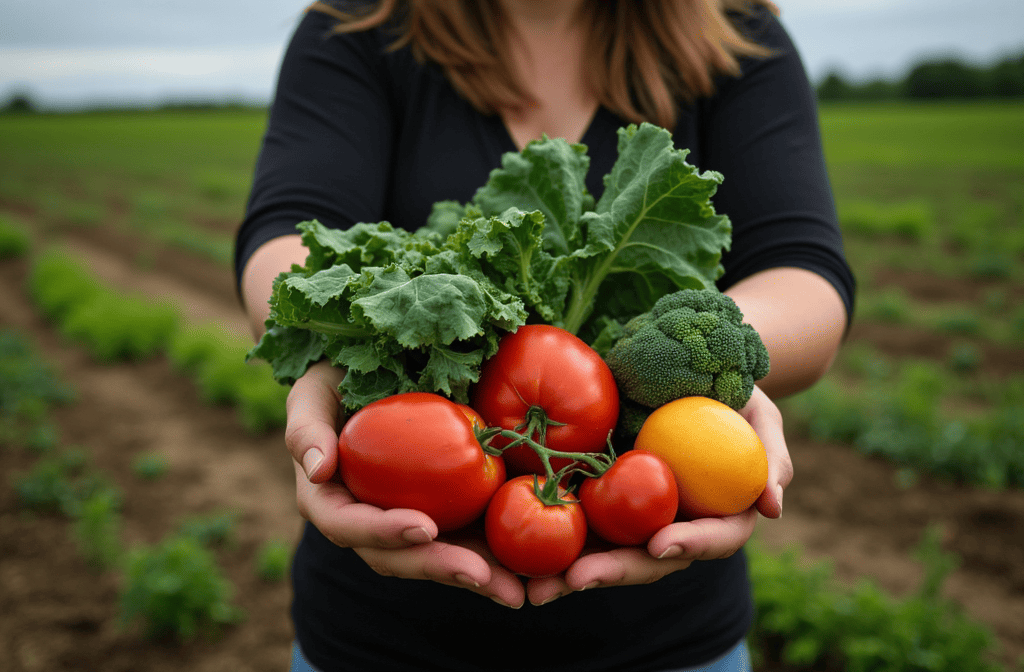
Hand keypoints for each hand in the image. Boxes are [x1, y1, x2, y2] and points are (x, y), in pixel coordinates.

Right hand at [286, 361, 526, 607]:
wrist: (370, 374)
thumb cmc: (334, 380)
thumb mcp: (312, 392)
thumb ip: (306, 427)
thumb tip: (318, 468)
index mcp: (330, 500)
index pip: (349, 526)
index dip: (383, 532)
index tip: (424, 527)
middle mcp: (368, 523)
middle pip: (398, 557)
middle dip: (440, 568)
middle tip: (481, 575)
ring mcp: (406, 522)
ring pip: (437, 560)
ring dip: (476, 578)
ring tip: (514, 591)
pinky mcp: (442, 516)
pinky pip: (466, 542)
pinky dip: (496, 559)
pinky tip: (528, 570)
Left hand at [526, 386, 791, 605]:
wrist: (691, 369)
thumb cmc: (737, 392)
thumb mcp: (761, 415)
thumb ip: (771, 456)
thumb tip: (773, 507)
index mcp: (719, 514)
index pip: (711, 538)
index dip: (690, 545)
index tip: (662, 544)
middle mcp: (677, 523)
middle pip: (650, 558)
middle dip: (615, 571)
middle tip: (577, 578)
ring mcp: (639, 514)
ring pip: (609, 550)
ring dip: (572, 572)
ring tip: (537, 587)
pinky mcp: (603, 496)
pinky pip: (578, 519)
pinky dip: (550, 534)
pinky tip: (516, 553)